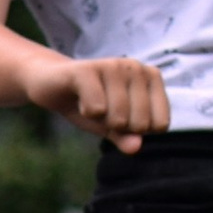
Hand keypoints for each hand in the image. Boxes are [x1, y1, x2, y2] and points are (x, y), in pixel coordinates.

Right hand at [43, 52, 169, 152]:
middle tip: (102, 110)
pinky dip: (85, 113)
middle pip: (139, 124)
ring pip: (118, 118)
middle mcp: (136, 67)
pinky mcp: (86, 70)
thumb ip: (126, 137)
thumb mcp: (111, 126)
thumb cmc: (88, 105)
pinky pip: (96, 109)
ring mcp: (112, 65)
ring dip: (99, 120)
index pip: (160, 124)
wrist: (51, 85)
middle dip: (116, 127)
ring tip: (90, 104)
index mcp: (151, 77)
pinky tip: (79, 100)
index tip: (120, 116)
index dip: (136, 131)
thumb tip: (135, 147)